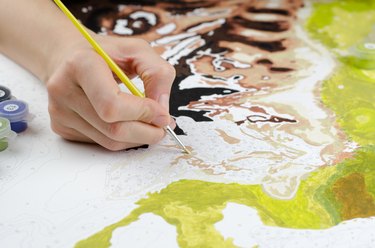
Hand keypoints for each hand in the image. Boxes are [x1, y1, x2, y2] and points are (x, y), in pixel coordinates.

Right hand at [46, 34, 175, 149]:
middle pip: (113, 128)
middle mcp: (63, 90)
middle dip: (146, 132)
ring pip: (109, 142)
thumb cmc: (107, 54)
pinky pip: (101, 143)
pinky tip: (128, 123)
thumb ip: (158, 74)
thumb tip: (162, 111)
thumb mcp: (138, 50)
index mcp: (80, 64)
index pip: (112, 104)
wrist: (70, 57)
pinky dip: (123, 139)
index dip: (142, 113)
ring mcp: (59, 112)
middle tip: (163, 126)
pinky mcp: (62, 127)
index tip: (163, 114)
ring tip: (150, 124)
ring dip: (138, 138)